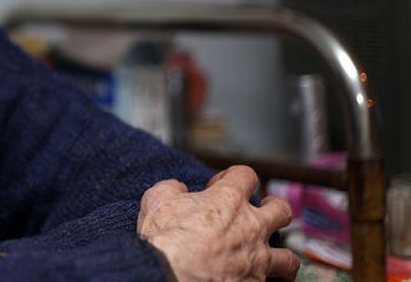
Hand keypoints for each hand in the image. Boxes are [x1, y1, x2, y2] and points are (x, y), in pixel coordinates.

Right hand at [137, 165, 298, 280]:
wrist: (169, 276)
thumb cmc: (164, 239)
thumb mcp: (156, 201)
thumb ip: (171, 189)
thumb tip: (177, 188)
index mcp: (228, 200)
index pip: (246, 175)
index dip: (233, 177)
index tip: (219, 186)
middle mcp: (250, 227)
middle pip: (281, 211)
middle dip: (274, 209)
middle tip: (263, 213)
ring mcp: (257, 260)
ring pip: (289, 257)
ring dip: (282, 256)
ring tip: (272, 258)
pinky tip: (253, 280)